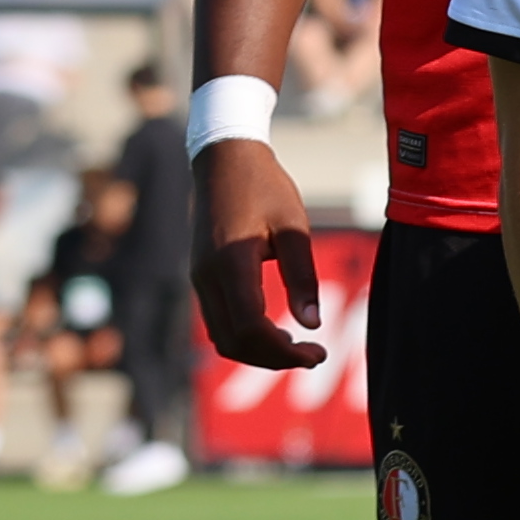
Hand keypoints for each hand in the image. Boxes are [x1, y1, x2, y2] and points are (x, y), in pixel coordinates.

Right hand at [193, 139, 324, 370]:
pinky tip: (277, 332)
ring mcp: (199, 278)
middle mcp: (207, 277)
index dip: (284, 351)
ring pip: (222, 337)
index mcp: (230, 263)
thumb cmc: (264, 187)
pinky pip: (218, 322)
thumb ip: (302, 276)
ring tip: (299, 348)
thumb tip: (312, 322)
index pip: (250, 328)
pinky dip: (245, 337)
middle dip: (274, 359)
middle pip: (233, 342)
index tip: (319, 352)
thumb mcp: (293, 226)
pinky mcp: (201, 276)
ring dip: (258, 352)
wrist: (224, 161)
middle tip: (315, 355)